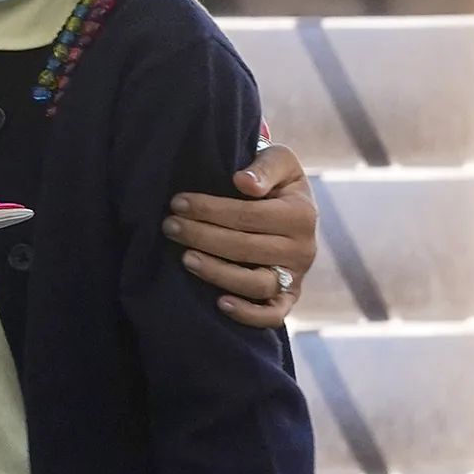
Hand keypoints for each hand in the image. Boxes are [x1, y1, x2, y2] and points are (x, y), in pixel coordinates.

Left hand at [163, 143, 318, 328]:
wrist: (289, 203)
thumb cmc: (274, 178)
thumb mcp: (279, 159)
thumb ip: (264, 166)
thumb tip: (242, 182)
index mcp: (301, 214)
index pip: (249, 215)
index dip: (211, 209)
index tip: (177, 203)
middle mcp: (303, 249)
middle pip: (246, 248)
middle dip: (202, 236)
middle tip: (169, 227)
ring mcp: (296, 276)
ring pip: (255, 283)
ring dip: (217, 272)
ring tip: (185, 258)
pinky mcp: (288, 297)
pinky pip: (272, 314)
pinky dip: (248, 314)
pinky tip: (218, 303)